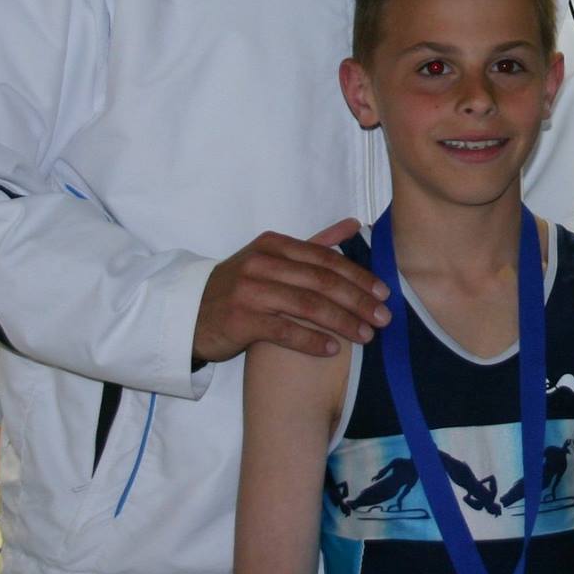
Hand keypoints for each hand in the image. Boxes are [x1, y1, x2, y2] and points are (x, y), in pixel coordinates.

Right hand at [192, 220, 390, 363]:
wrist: (189, 314)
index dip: (358, 276)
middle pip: (322, 281)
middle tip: (384, 317)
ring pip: (308, 305)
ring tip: (366, 335)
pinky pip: (285, 331)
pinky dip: (312, 340)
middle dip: (358, 300)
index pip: (326, 259)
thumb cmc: (239, 287)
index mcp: (274, 245)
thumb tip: (353, 224)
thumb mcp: (271, 258)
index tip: (384, 292)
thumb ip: (314, 243)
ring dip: (343, 321)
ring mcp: (250, 291)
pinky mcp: (241, 320)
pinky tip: (333, 349)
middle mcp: (262, 264)